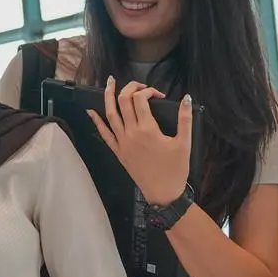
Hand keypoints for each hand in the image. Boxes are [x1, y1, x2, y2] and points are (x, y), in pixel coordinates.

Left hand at [88, 77, 194, 205]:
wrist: (163, 193)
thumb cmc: (175, 169)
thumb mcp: (184, 143)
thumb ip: (185, 119)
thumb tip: (186, 98)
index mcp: (147, 129)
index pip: (141, 99)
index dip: (149, 91)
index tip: (159, 95)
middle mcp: (131, 133)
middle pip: (123, 101)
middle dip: (130, 88)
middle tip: (139, 85)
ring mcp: (122, 143)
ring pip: (110, 114)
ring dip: (109, 96)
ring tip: (109, 83)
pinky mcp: (118, 152)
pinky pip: (104, 134)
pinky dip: (97, 121)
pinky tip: (91, 111)